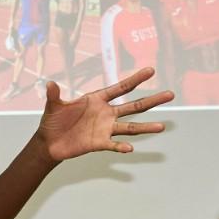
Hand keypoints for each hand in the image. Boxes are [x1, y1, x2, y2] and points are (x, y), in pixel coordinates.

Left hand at [33, 67, 172, 161]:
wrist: (49, 142)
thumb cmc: (53, 121)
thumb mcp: (52, 106)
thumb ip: (53, 95)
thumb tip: (48, 83)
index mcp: (97, 99)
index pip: (120, 87)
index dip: (135, 79)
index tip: (151, 70)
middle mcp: (105, 113)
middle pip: (133, 106)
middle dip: (151, 100)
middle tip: (170, 94)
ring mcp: (105, 129)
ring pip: (130, 127)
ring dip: (145, 127)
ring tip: (163, 126)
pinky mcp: (99, 143)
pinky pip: (114, 145)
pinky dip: (121, 147)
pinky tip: (130, 148)